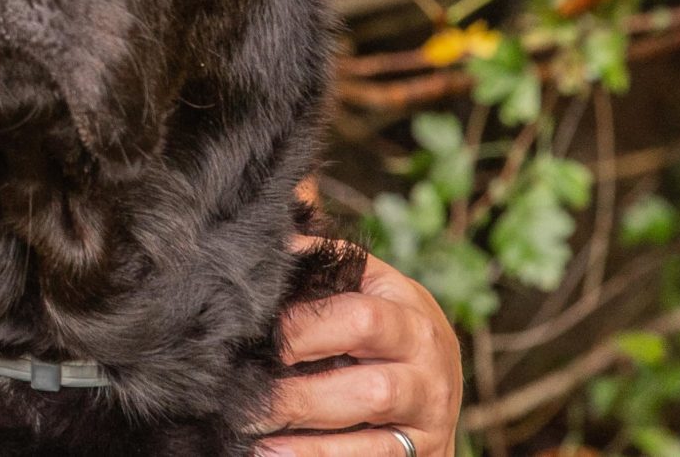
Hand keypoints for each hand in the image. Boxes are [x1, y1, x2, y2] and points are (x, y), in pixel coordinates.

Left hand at [249, 241, 463, 456]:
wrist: (437, 382)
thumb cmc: (382, 324)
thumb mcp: (363, 288)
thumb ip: (321, 270)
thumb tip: (264, 243)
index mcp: (408, 310)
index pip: (359, 317)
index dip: (301, 328)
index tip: (248, 337)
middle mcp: (428, 361)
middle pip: (371, 382)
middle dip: (302, 388)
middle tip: (242, 389)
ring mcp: (430, 412)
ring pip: (374, 424)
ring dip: (308, 429)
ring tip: (251, 427)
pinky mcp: (425, 451)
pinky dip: (322, 456)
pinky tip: (274, 452)